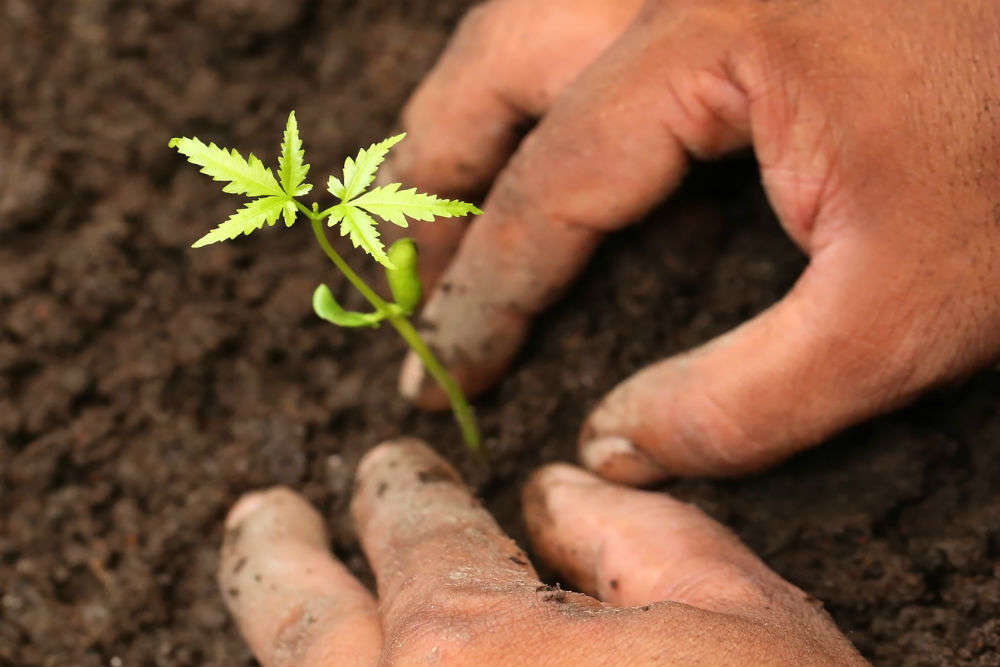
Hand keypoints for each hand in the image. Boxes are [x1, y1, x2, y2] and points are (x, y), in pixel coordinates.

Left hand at [219, 439, 867, 665]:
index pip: (415, 531)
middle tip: (264, 513)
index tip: (390, 470)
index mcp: (472, 650)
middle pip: (299, 619)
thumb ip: (636, 537)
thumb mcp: (742, 622)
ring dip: (283, 639)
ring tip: (275, 596)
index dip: (402, 489)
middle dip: (275, 553)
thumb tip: (556, 497)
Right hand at [388, 0, 999, 480]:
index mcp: (712, 31)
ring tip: (440, 210)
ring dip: (469, 115)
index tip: (443, 366)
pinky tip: (538, 131)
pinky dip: (536, 79)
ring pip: (528, 18)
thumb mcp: (910, 312)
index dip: (483, 287)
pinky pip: (587, 13)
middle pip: (495, 61)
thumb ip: (749, 399)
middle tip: (406, 281)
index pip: (548, 180)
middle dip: (431, 179)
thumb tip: (615, 444)